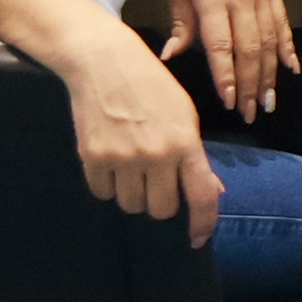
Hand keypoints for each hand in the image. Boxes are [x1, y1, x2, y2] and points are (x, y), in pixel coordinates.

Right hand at [64, 26, 220, 241]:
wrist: (103, 62)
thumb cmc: (152, 86)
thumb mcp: (185, 115)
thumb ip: (196, 156)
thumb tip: (210, 191)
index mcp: (185, 143)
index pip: (201, 197)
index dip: (203, 224)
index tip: (197, 239)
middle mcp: (155, 155)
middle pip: (161, 209)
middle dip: (161, 201)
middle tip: (156, 181)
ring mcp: (121, 158)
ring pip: (130, 205)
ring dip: (133, 194)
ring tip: (132, 168)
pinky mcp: (92, 157)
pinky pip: (102, 193)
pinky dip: (108, 185)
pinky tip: (111, 161)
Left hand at [156, 0, 295, 120]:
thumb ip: (180, 22)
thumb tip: (171, 56)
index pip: (222, 44)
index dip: (226, 75)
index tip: (227, 100)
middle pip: (250, 49)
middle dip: (249, 85)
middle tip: (250, 113)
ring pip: (269, 41)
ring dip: (269, 75)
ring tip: (269, 102)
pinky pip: (282, 24)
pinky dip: (288, 48)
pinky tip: (292, 70)